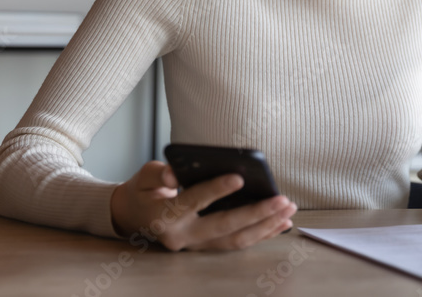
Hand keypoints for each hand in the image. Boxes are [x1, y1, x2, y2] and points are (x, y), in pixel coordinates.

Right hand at [110, 160, 296, 250]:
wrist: (134, 216)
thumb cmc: (143, 191)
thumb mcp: (144, 176)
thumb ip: (159, 175)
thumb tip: (174, 175)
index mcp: (164, 216)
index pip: (193, 201)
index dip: (215, 190)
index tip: (239, 177)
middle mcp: (182, 236)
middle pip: (224, 227)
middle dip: (256, 214)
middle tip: (281, 199)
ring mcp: (196, 245)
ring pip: (235, 241)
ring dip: (265, 226)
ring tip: (288, 210)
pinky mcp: (207, 247)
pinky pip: (237, 243)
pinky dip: (261, 234)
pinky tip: (280, 223)